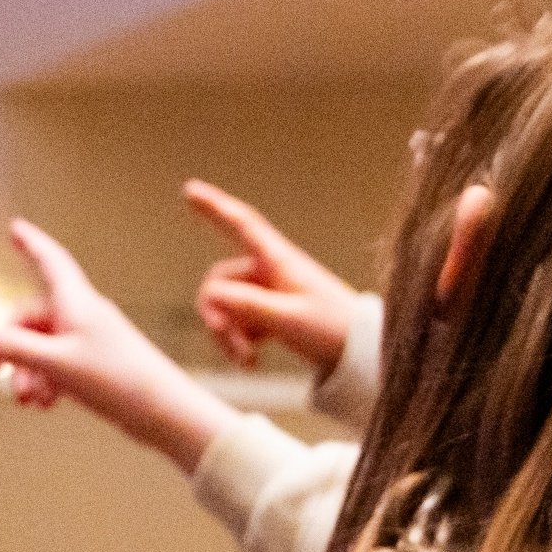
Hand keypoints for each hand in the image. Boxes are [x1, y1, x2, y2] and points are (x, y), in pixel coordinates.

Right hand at [0, 219, 237, 473]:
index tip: (16, 227)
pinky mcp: (96, 366)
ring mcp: (89, 341)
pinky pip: (57, 365)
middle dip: (7, 346)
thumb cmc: (117, 380)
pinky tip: (45, 404)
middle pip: (31, 318)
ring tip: (27, 400)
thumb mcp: (57, 364)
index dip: (31, 243)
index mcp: (77, 303)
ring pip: (41, 347)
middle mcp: (82, 316)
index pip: (49, 261)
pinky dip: (45, 381)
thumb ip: (16, 349)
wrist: (162, 411)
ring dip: (26, 372)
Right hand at [185, 181, 361, 373]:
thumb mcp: (288, 319)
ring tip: (247, 360)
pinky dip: (239, 341)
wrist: (361, 354)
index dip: (214, 206)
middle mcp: (271, 271)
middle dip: (217, 315)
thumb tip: (212, 295)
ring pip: (227, 306)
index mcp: (279, 261)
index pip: (242, 225)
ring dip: (229, 334)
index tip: (190, 190)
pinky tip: (251, 361)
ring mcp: (270, 292)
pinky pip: (239, 321)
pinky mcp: (272, 312)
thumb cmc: (333, 330)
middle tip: (229, 345)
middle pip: (221, 281)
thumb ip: (247, 305)